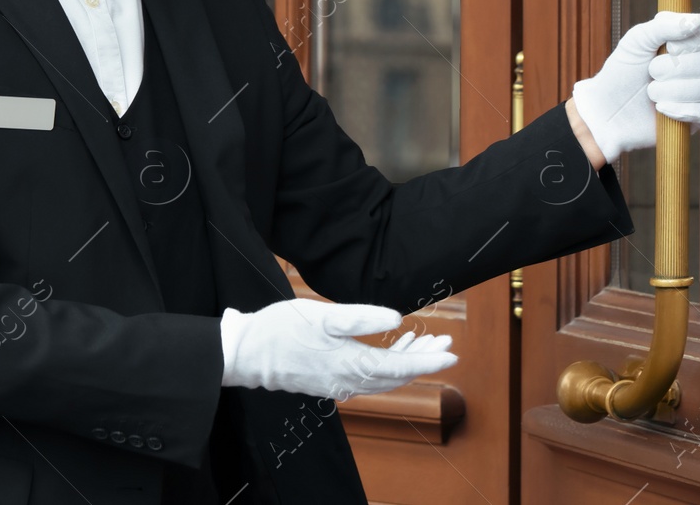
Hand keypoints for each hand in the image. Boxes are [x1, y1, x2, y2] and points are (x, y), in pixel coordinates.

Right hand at [219, 298, 456, 397]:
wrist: (247, 353)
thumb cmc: (282, 329)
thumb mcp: (324, 315)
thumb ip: (362, 317)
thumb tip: (397, 319)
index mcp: (352, 365)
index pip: (401, 366)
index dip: (429, 360)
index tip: (452, 355)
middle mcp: (349, 381)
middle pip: (398, 375)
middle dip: (424, 360)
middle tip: (446, 344)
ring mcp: (339, 384)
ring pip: (384, 378)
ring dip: (407, 362)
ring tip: (426, 343)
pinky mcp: (329, 380)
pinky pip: (369, 377)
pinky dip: (386, 364)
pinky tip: (389, 347)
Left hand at [569, 10, 699, 164]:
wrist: (607, 109)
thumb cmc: (622, 71)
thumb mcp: (637, 40)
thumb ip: (666, 25)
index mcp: (685, 43)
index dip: (693, 41)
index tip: (669, 47)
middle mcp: (696, 67)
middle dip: (676, 68)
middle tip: (651, 71)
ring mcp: (698, 93)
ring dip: (673, 90)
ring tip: (650, 92)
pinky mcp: (695, 118)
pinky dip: (681, 110)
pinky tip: (661, 109)